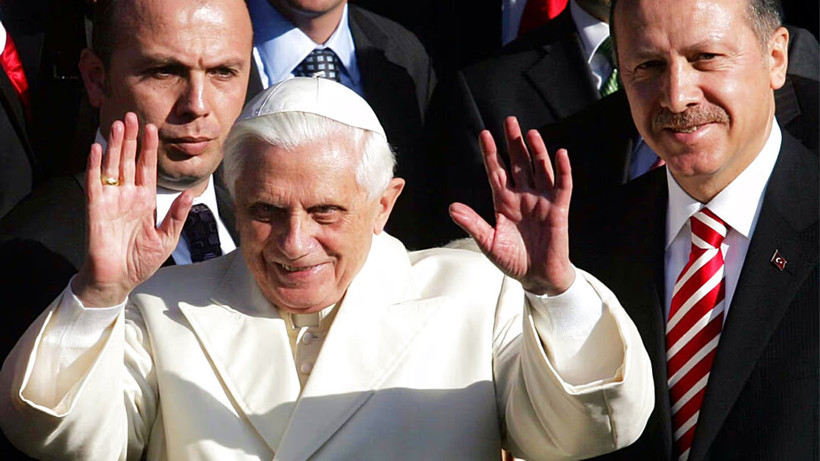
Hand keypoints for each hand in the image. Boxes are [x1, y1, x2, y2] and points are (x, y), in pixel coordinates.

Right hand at [72, 113, 192, 306]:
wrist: (118, 279)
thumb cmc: (140, 261)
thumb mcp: (167, 238)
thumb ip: (176, 215)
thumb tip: (189, 194)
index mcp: (145, 201)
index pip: (148, 168)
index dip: (150, 149)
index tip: (153, 129)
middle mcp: (127, 196)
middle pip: (129, 161)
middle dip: (131, 138)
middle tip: (132, 115)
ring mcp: (111, 200)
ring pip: (113, 166)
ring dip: (115, 146)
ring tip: (118, 125)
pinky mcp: (96, 209)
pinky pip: (95, 183)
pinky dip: (96, 166)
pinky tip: (98, 149)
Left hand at [449, 117, 573, 295]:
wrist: (536, 277)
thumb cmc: (512, 260)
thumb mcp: (488, 242)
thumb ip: (473, 224)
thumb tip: (452, 207)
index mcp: (504, 202)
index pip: (496, 172)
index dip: (491, 154)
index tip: (484, 135)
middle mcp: (522, 196)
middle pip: (518, 163)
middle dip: (513, 143)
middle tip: (509, 121)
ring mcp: (541, 201)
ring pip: (539, 169)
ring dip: (536, 151)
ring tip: (531, 133)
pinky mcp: (558, 209)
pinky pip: (562, 186)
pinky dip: (563, 170)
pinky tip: (560, 154)